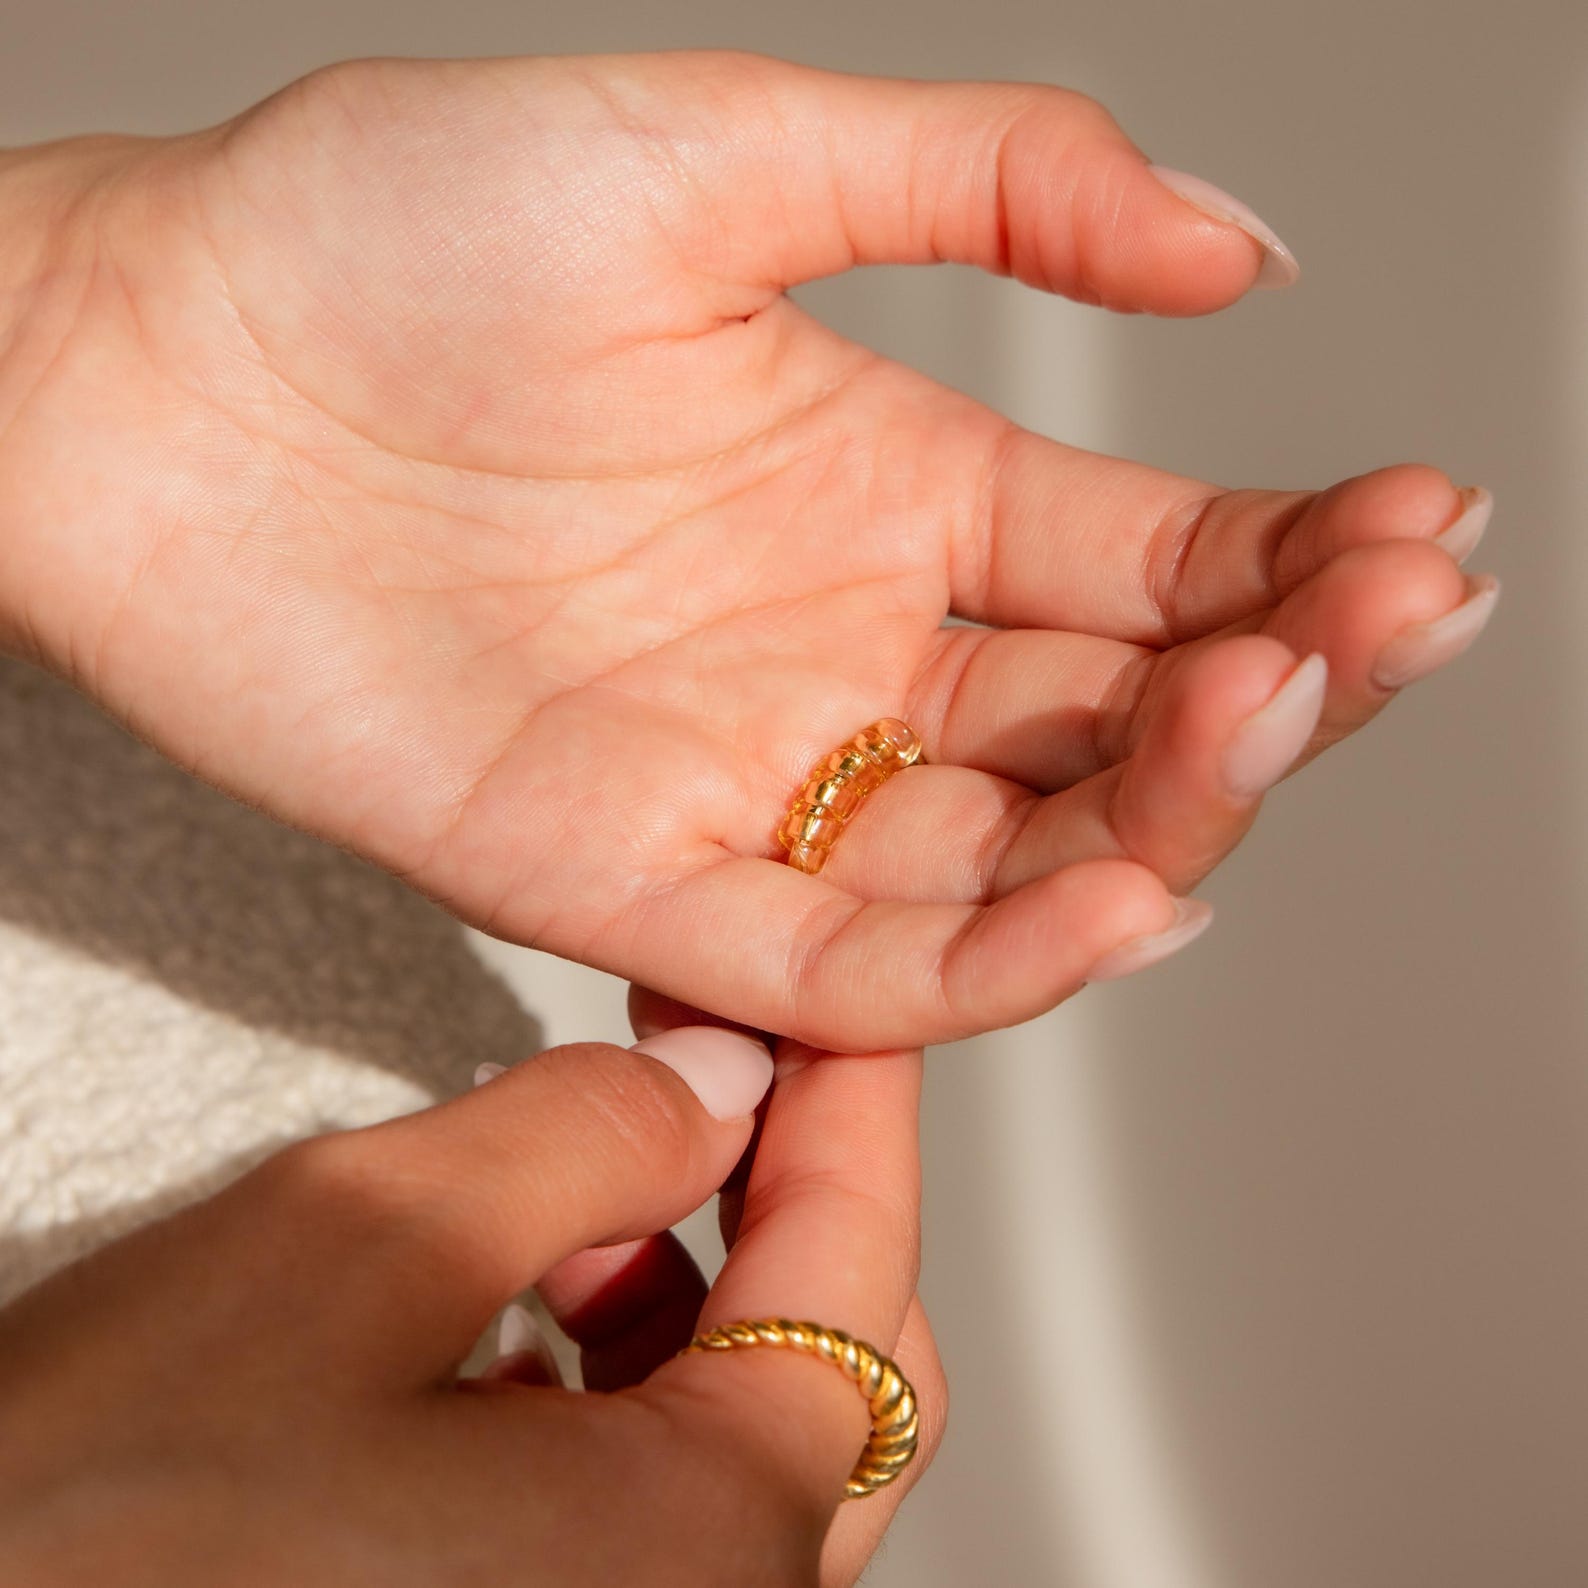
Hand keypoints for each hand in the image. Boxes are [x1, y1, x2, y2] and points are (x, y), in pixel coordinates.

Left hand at [0, 51, 1496, 1046]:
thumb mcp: (726, 154)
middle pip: (1111, 725)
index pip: (1149, 558)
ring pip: (1012, 867)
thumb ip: (991, 185)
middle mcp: (846, 652)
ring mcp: (755, 781)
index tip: (1420, 533)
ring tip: (1263, 726)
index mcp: (891, 487)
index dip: (1297, 558)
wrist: (148, 376)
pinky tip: (1118, 901)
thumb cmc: (390, 238)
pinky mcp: (640, 886)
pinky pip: (851, 969)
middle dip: (1269, 690)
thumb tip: (1237, 244)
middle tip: (1380, 623)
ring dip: (1161, 822)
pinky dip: (992, 963)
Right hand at [0, 1021, 940, 1586]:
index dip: (855, 1118)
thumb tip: (714, 1086)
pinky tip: (527, 1322)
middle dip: (778, 1209)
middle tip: (713, 1086)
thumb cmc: (92, 1535)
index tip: (840, 1022)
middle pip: (832, 1379)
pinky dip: (622, 1389)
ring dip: (690, 1296)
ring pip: (740, 1443)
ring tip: (584, 1204)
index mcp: (701, 1552)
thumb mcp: (358, 1252)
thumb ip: (580, 1141)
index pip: (858, 1284)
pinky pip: (645, 1512)